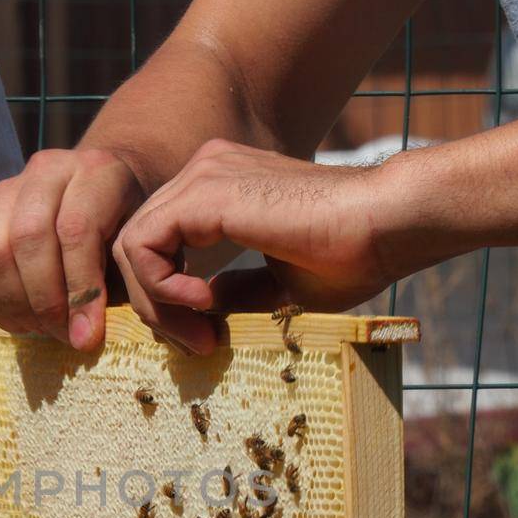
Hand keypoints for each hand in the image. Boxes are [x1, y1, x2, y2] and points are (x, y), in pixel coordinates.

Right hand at [0, 147, 145, 349]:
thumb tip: (84, 336)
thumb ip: (116, 281)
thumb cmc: (126, 226)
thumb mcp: (133, 244)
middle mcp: (47, 170)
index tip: (87, 335)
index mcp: (96, 171)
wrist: (103, 190)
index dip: (79, 289)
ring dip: (16, 303)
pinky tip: (22, 322)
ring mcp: (10, 189)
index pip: (77, 230)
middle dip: (45, 300)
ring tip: (42, 330)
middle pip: (29, 238)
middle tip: (64, 334)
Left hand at [111, 139, 426, 353]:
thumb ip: (232, 292)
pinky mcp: (203, 192)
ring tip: (201, 335)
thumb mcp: (276, 286)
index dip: (166, 299)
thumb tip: (199, 311)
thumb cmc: (350, 256)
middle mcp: (205, 172)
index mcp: (220, 188)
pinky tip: (203, 306)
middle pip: (137, 246)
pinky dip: (160, 286)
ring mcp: (202, 176)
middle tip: (198, 346)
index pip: (159, 244)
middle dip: (156, 308)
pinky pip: (141, 245)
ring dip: (156, 304)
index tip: (204, 339)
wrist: (386, 225)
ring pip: (131, 247)